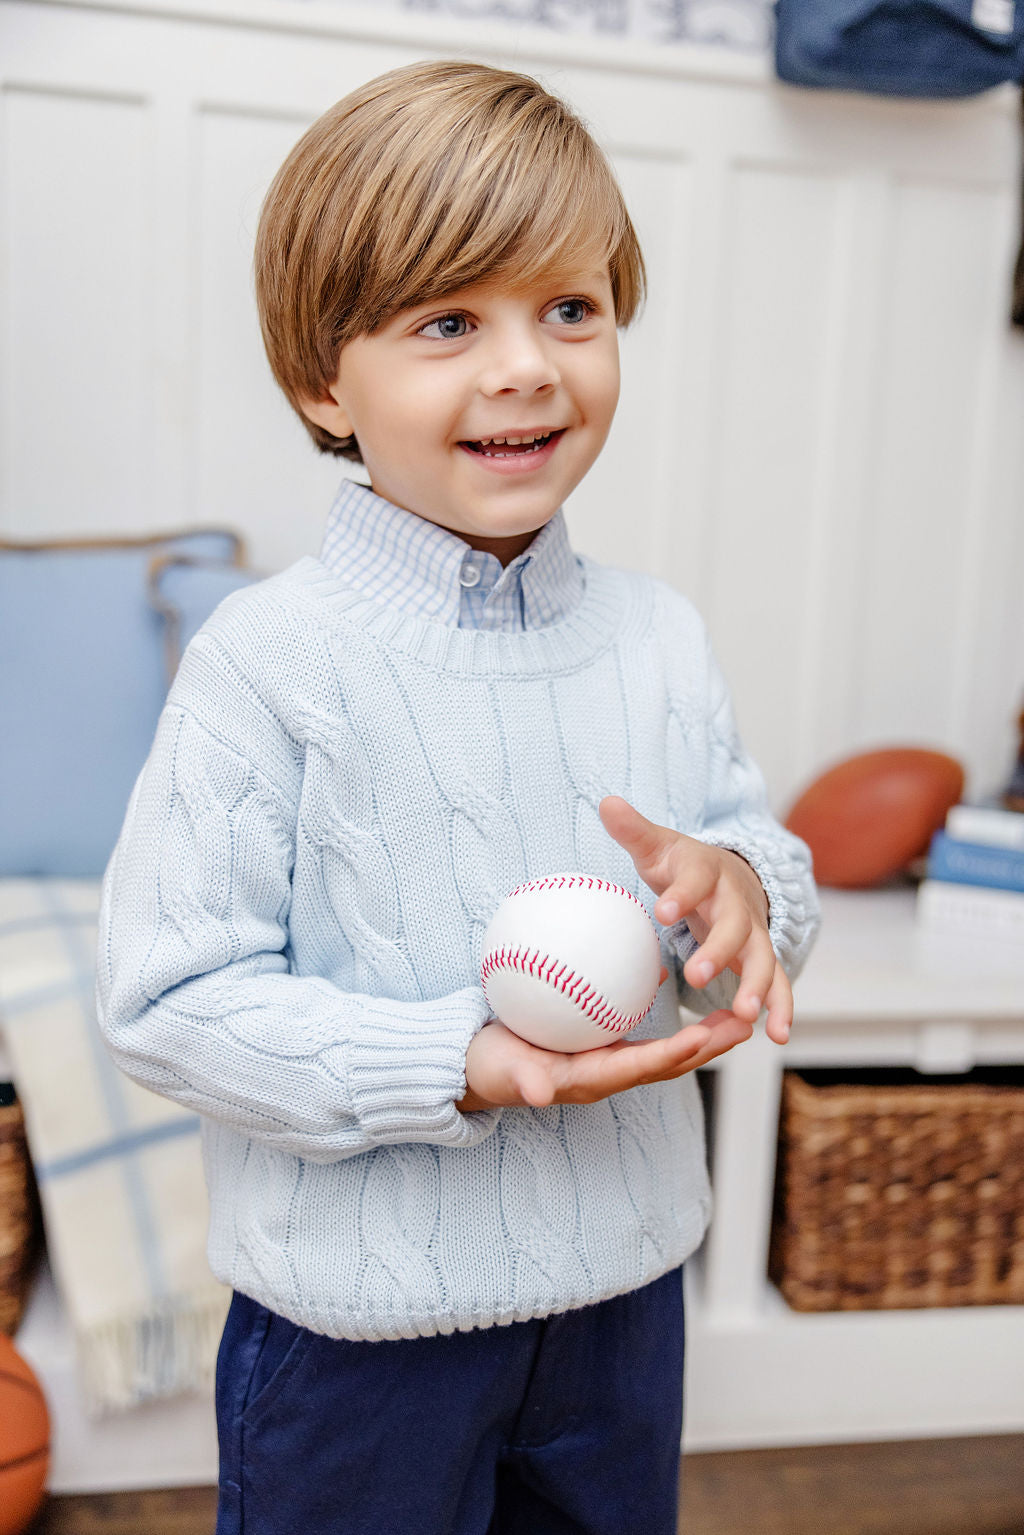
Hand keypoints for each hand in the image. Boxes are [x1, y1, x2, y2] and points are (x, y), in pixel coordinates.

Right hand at [458, 1007, 752, 1111]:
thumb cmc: (493, 1067)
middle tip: (746, 1022)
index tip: (702, 1037)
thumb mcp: (504, 1071)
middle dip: (709, 1046)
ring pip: (667, 1049)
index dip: (673, 1053)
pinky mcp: (604, 1045)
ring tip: (738, 1011)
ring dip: (705, 1034)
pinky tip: (685, 987)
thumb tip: (539, 1094)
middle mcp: (610, 1073)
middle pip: (670, 1062)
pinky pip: (646, 1032)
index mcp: (592, 1079)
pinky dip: (672, 1017)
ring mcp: (610, 1060)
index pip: (642, 1066)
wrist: (482, 1066)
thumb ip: (525, 1080)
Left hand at [598, 794, 792, 1044]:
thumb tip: (606, 801)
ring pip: (762, 958)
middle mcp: (736, 903)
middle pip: (734, 925)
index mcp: (707, 873)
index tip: (662, 911)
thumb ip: (634, 830)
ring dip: (757, 986)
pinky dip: (782, 1007)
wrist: (729, 874)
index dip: (682, 895)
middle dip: (718, 951)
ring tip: (745, 1015)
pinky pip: (778, 983)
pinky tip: (777, 1036)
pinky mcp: (762, 956)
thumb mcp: (658, 846)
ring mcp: (754, 931)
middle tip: (696, 976)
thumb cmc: (683, 866)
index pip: (697, 880)